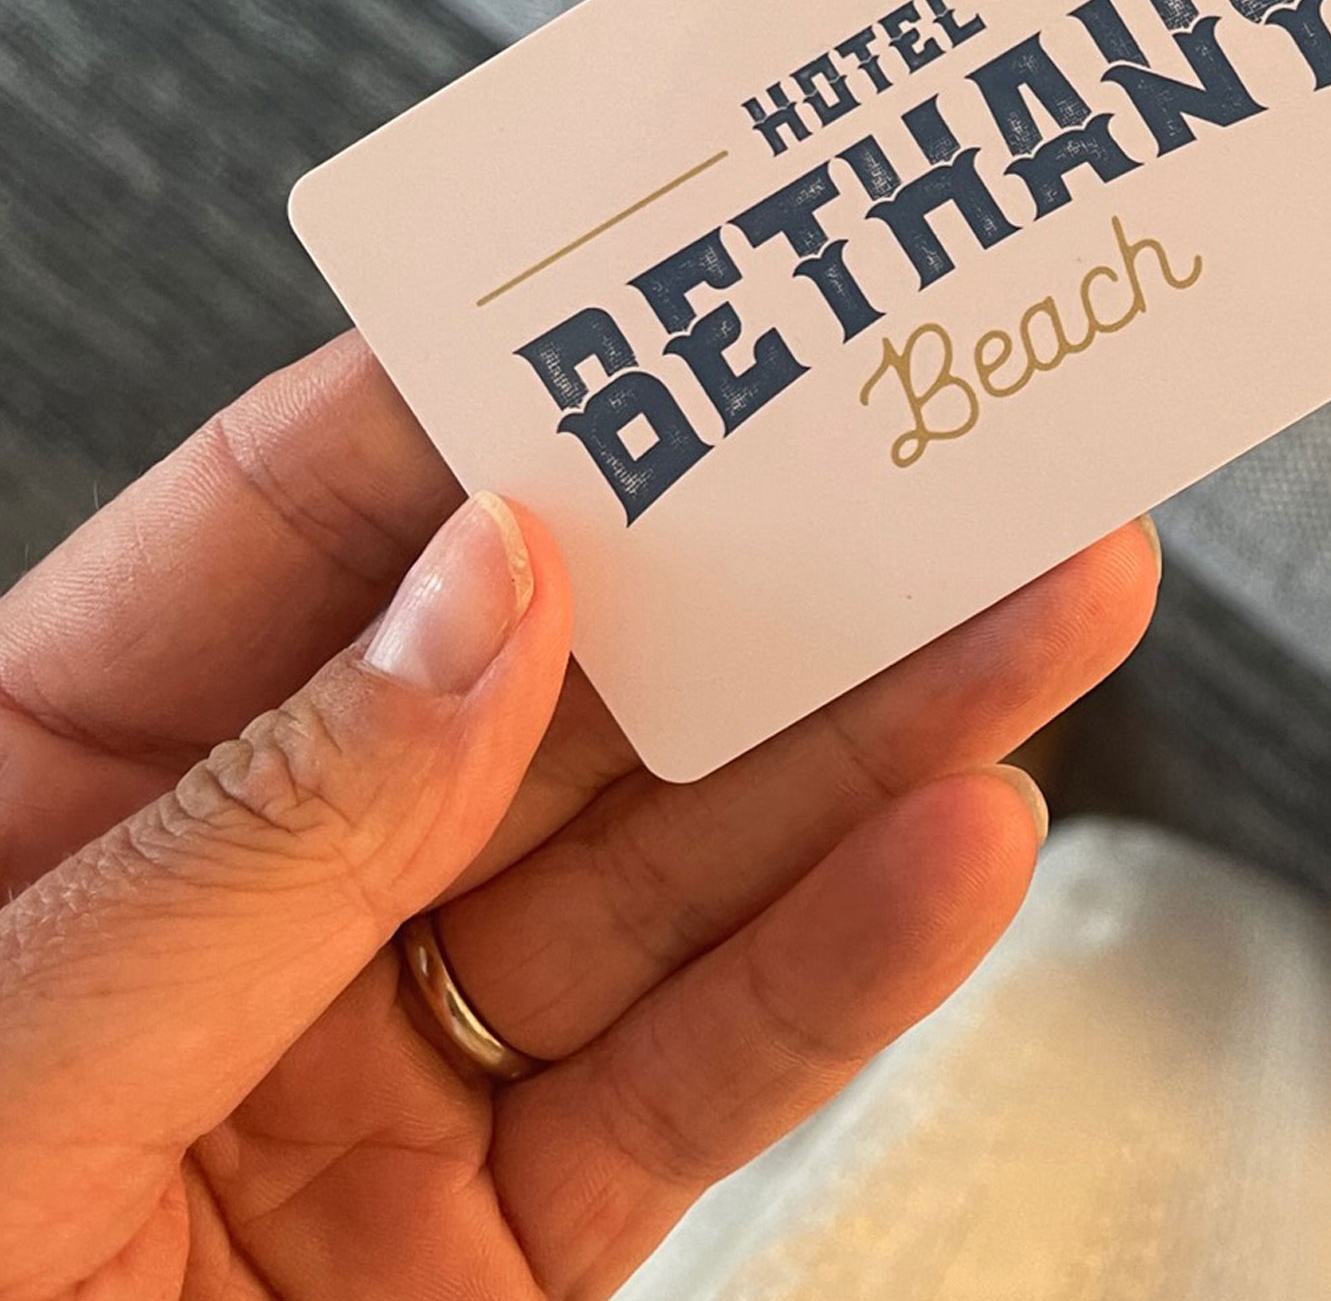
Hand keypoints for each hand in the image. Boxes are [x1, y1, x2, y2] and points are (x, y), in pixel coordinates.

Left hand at [0, 332, 1157, 1296]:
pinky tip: (955, 849)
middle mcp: (252, 917)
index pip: (294, 540)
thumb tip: (479, 599)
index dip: (488, 410)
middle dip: (753, 567)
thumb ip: (255, 838)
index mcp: (55, 801)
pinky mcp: (509, 1244)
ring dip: (867, 744)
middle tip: (934, 451)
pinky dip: (844, 973)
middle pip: (544, 694)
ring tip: (1034, 614)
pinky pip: (700, 1089)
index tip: (672, 316)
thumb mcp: (4, 1056)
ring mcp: (391, 1078)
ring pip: (667, 879)